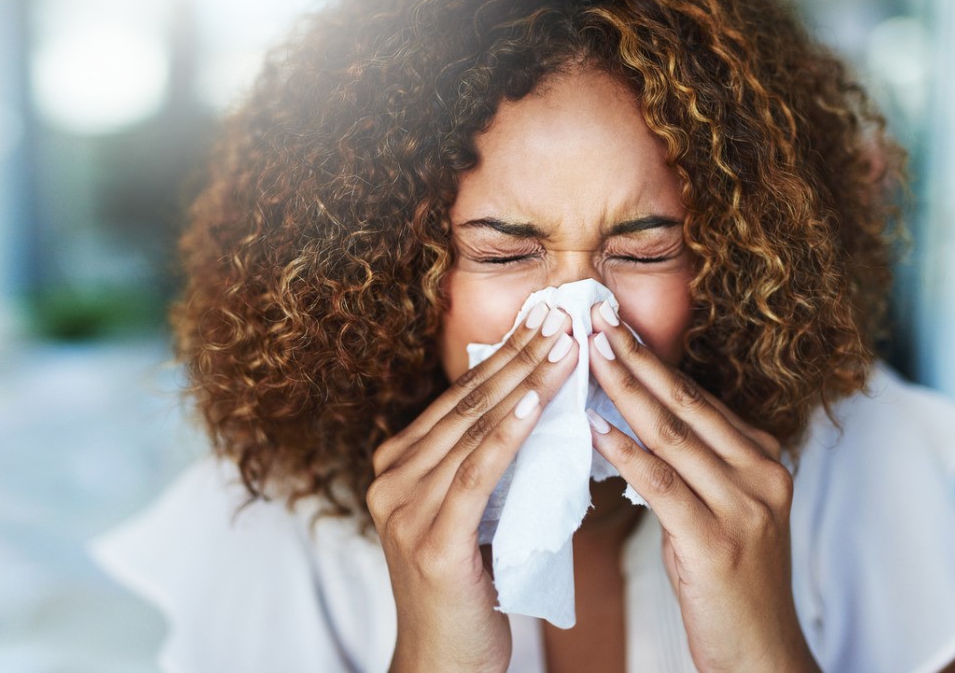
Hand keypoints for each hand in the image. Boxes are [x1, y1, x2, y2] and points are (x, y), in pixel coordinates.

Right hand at [368, 303, 578, 672]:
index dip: (502, 355)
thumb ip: (480, 466)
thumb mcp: (468, 515)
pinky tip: (537, 403)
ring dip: (525, 383)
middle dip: (518, 355)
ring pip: (474, 430)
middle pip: (465, 404)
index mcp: (395, 467)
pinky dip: (509, 434)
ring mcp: (405, 509)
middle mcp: (390, 480)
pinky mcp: (431, 540)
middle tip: (561, 316)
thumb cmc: (464, 590)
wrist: (443, 664)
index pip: (457, 399)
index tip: (543, 320)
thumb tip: (530, 407)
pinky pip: (477, 473)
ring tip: (564, 347)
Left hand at [584, 301, 818, 672]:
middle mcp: (761, 473)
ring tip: (587, 353)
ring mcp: (744, 506)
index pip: (699, 397)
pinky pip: (662, 484)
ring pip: (672, 434)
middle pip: (686, 403)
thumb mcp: (718, 509)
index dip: (653, 358)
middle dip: (636, 356)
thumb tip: (633, 416)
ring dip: (625, 389)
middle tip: (596, 316)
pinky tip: (594, 427)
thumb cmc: (728, 581)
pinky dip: (626, 451)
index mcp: (763, 458)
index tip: (613, 324)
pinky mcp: (716, 541)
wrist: (761, 653)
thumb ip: (690, 463)